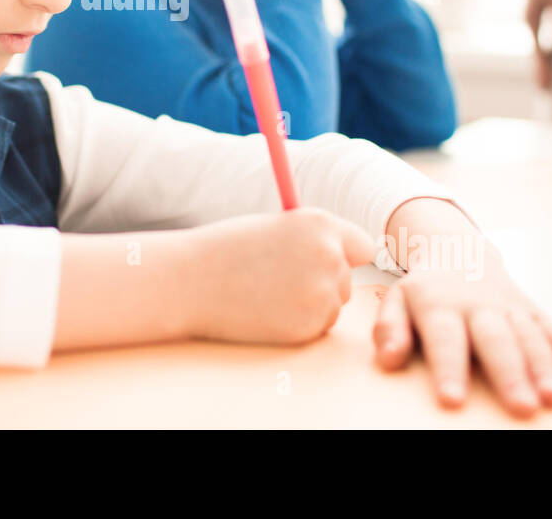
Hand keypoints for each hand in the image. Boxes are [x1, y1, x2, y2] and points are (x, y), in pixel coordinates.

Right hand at [188, 207, 377, 343]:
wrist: (190, 281)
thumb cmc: (227, 251)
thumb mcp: (276, 228)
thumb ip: (312, 240)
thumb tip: (345, 258)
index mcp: (321, 224)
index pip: (362, 245)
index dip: (344, 256)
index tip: (323, 263)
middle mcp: (330, 256)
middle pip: (347, 278)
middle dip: (322, 282)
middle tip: (278, 279)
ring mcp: (322, 293)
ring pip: (333, 304)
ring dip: (309, 304)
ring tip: (267, 294)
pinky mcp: (309, 326)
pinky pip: (317, 327)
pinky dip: (297, 324)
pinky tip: (266, 312)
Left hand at [373, 262, 551, 416]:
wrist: (457, 250)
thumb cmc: (423, 289)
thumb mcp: (396, 300)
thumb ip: (389, 328)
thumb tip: (389, 359)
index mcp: (439, 303)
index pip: (444, 337)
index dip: (449, 368)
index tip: (452, 400)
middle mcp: (479, 305)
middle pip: (496, 340)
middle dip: (509, 374)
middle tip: (520, 408)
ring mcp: (510, 307)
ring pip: (531, 336)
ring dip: (544, 367)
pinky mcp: (534, 312)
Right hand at [525, 0, 551, 89]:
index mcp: (532, 19)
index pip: (539, 50)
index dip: (543, 68)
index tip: (546, 84)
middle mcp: (530, 21)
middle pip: (535, 51)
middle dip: (540, 70)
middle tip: (544, 90)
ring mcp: (534, 18)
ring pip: (537, 46)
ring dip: (542, 63)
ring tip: (544, 79)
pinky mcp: (540, 13)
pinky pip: (541, 38)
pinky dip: (545, 51)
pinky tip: (549, 57)